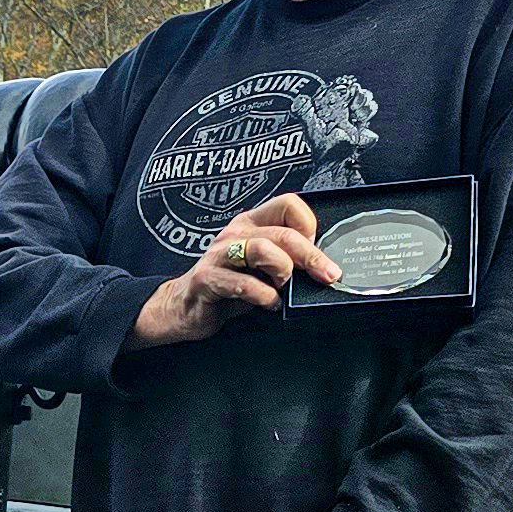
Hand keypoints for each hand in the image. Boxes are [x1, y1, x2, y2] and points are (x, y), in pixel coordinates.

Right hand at [129, 195, 342, 347]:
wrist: (185, 307)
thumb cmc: (228, 286)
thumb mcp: (261, 266)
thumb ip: (287, 258)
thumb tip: (323, 264)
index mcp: (251, 223)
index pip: (288, 204)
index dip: (309, 224)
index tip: (317, 249)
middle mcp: (235, 234)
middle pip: (283, 233)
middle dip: (311, 256)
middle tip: (327, 275)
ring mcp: (218, 255)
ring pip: (262, 249)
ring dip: (283, 271)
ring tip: (284, 287)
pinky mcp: (206, 280)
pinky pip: (242, 284)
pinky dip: (263, 296)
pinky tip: (268, 303)